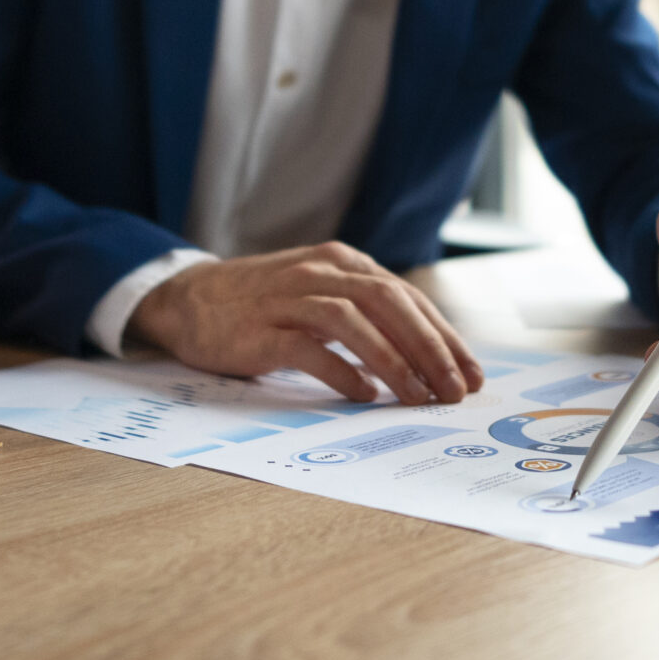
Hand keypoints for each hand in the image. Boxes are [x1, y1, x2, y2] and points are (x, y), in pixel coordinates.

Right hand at [129, 241, 484, 405]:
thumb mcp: (319, 292)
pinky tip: (364, 396)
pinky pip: (308, 348)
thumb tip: (423, 354)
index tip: (470, 373)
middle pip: (389, 303)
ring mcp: (288, 298)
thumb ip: (363, 311)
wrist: (188, 300)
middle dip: (430, 349)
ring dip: (394, 362)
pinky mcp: (260, 330)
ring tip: (419, 398)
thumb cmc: (264, 305)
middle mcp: (319, 272)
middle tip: (455, 390)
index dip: (443, 335)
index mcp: (341, 261)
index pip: (406, 296)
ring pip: (354, 322)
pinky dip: (342, 371)